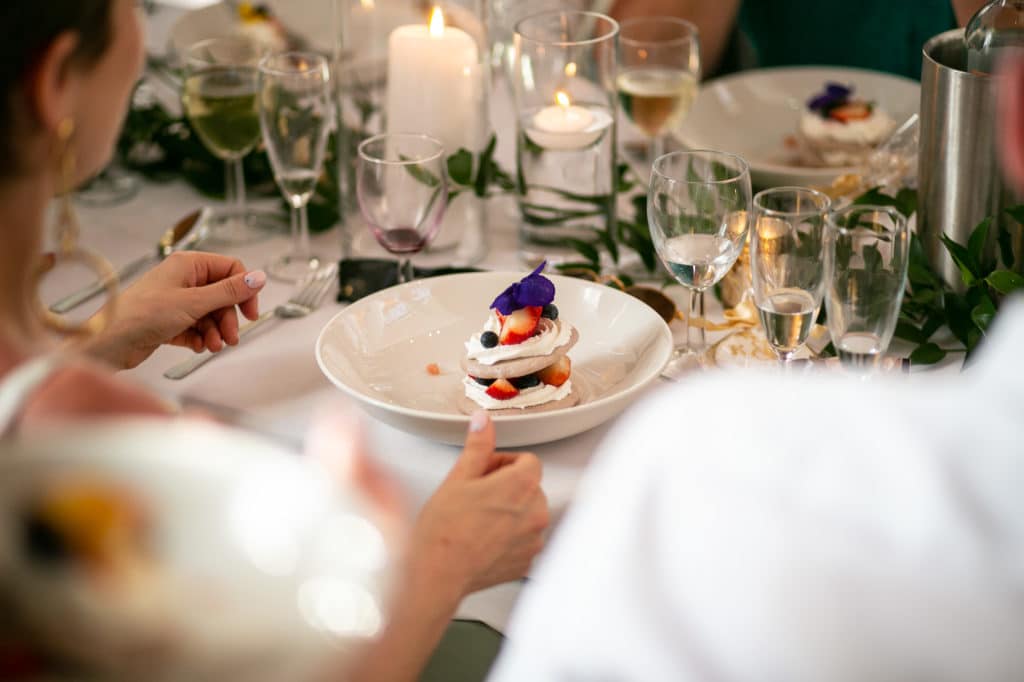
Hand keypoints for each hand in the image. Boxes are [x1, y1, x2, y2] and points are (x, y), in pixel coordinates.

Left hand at [87, 251, 266, 368]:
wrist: (110, 341)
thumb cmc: (142, 314)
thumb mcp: (194, 302)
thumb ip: (230, 292)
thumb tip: (259, 277)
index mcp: (188, 264)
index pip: (230, 269)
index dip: (243, 290)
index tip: (249, 312)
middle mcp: (182, 279)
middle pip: (221, 296)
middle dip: (228, 318)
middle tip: (231, 336)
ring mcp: (175, 300)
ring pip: (210, 314)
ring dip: (216, 331)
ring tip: (214, 346)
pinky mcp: (169, 321)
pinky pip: (196, 327)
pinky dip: (202, 338)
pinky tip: (200, 346)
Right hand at [409, 411, 549, 600]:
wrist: (437, 574)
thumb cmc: (444, 530)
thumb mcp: (458, 478)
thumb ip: (478, 446)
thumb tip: (483, 422)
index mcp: (522, 485)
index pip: (529, 461)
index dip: (504, 462)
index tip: (486, 471)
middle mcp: (536, 513)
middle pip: (530, 486)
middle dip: (507, 486)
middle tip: (477, 495)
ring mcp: (533, 540)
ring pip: (528, 513)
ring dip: (510, 511)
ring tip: (478, 519)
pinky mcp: (527, 562)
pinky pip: (525, 539)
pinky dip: (510, 536)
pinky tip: (483, 538)